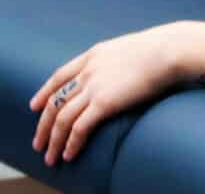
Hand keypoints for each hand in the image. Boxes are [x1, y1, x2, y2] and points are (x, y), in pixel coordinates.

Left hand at [29, 24, 190, 166]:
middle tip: (38, 143)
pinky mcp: (104, 103)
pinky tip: (69, 154)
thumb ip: (117, 60)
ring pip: (62, 119)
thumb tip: (122, 71)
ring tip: (50, 157)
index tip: (35, 107)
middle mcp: (87, 72)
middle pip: (55, 103)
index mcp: (93, 56)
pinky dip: (71, 143)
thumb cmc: (161, 48)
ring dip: (53, 141)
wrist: (169, 49)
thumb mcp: (129, 48)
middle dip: (43, 126)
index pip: (59, 77)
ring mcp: (94, 87)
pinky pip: (79, 128)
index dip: (44, 93)